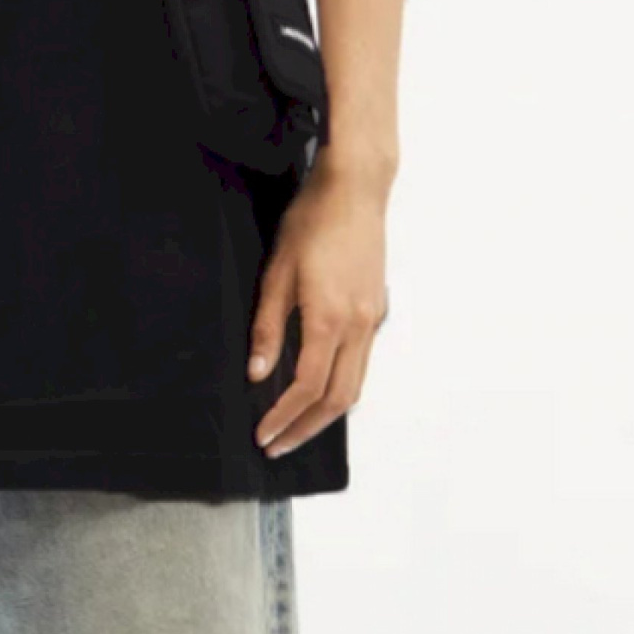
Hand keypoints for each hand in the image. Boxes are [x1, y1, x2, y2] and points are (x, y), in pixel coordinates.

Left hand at [248, 167, 391, 455]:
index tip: (263, 434)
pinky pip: (362, 363)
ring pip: (355, 385)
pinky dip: (341, 387)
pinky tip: (320, 390)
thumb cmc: (313, 221)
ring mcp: (372, 319)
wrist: (356, 189)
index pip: (307, 386)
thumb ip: (268, 327)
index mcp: (330, 319)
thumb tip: (257, 372)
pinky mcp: (377, 309)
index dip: (283, 417)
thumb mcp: (277, 271)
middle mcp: (358, 326)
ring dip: (326, 413)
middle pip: (337, 399)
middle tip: (278, 445)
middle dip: (306, 429)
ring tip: (296, 428)